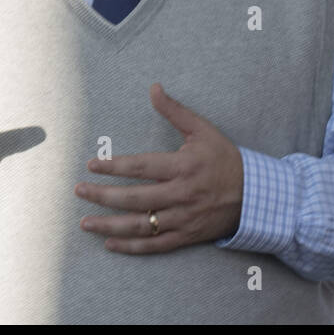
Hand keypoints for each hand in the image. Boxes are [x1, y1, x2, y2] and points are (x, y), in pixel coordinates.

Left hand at [75, 83, 243, 253]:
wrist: (255, 195)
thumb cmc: (225, 159)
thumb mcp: (202, 130)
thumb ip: (175, 111)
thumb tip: (154, 88)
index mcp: (183, 166)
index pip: (141, 167)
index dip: (114, 167)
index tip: (91, 166)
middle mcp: (181, 194)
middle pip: (134, 198)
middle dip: (102, 196)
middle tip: (78, 191)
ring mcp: (183, 218)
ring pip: (140, 225)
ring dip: (109, 225)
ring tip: (85, 223)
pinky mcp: (186, 236)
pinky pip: (155, 245)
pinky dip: (132, 246)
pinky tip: (110, 243)